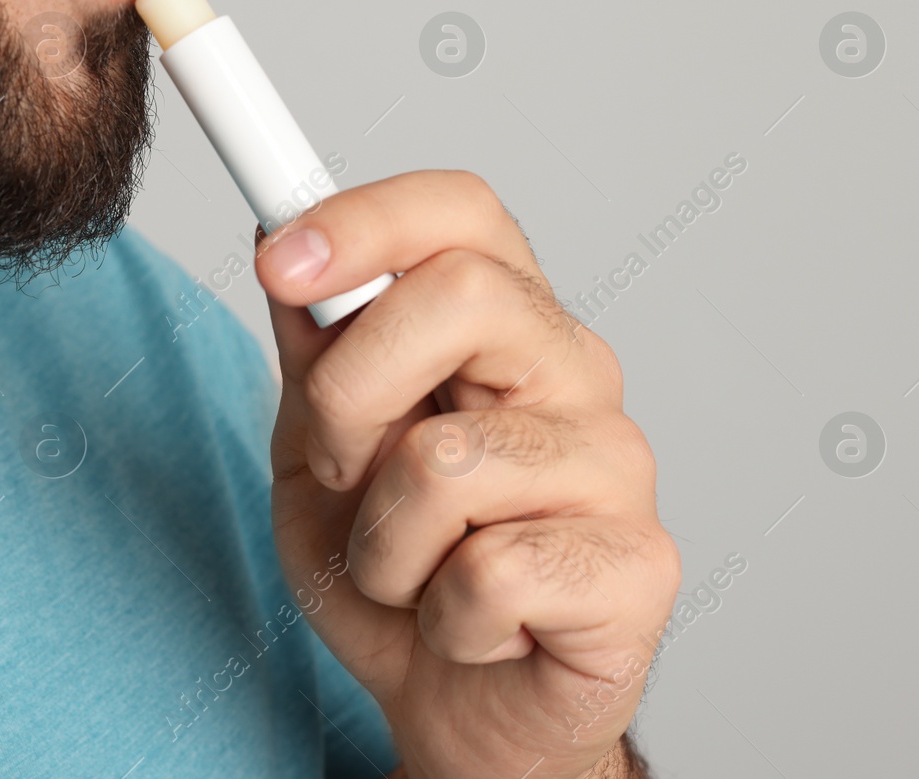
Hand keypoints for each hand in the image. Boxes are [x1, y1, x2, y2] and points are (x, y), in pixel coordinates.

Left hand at [255, 171, 679, 778]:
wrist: (454, 707)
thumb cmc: (397, 569)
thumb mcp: (321, 450)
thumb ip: (314, 353)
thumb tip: (288, 246)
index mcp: (502, 323)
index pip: (459, 213)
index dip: (364, 220)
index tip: (277, 258)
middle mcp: (574, 372)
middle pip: (465, 294)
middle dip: (351, 394)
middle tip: (346, 470)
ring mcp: (617, 465)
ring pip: (448, 460)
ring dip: (383, 544)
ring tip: (414, 573)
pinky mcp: (641, 566)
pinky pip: (489, 573)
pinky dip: (440, 617)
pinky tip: (473, 625)